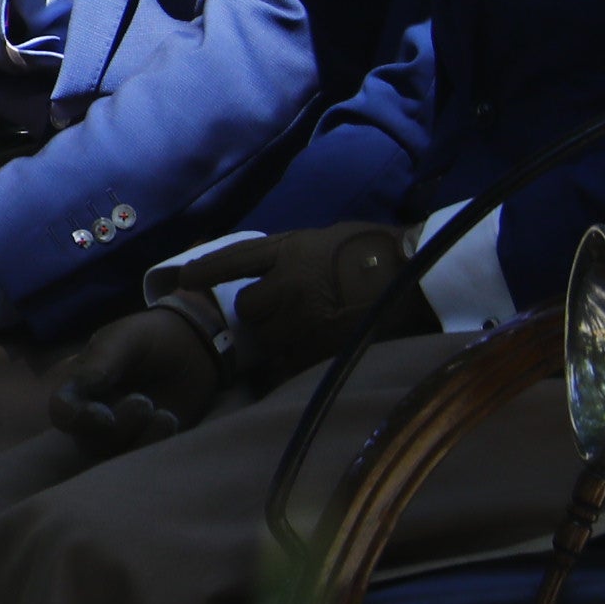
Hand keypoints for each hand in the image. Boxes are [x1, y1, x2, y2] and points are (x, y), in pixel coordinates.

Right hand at [50, 299, 224, 458]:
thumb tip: (83, 385)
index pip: (62, 413)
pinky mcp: (144, 446)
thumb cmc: (151, 338)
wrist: (192, 350)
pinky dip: (156, 444)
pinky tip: (169, 420)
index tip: (105, 417)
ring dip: (140, 438)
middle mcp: (91, 416)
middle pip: (88, 442)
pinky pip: (142, 461)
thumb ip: (102, 359)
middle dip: (118, 430)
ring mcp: (118, 435)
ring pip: (115, 458)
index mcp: (78, 388)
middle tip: (144, 402)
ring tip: (164, 413)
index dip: (77, 420)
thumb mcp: (126, 338)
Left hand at [155, 223, 426, 386]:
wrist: (419, 277)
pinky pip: (289, 364)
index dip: (207, 271)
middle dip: (259, 313)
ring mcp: (302, 319)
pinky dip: (292, 364)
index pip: (233, 259)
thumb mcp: (330, 238)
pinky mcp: (319, 350)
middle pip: (248, 309)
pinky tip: (306, 358)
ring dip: (278, 339)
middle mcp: (287, 284)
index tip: (185, 279)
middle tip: (281, 312)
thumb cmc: (381, 251)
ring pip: (267, 340)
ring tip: (303, 334)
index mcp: (290, 249)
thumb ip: (297, 254)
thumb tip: (276, 270)